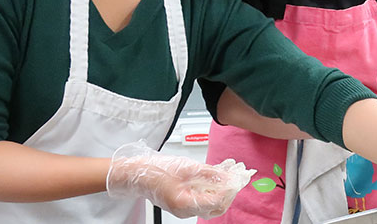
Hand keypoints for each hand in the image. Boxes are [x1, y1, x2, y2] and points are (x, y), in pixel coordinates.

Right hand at [106, 141, 255, 218]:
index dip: (231, 188)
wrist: (136, 173)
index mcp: (185, 203)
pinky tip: (220, 173)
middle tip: (240, 174)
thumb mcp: (187, 167)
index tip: (241, 177)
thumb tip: (228, 177)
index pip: (217, 201)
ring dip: (223, 186)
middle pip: (217, 205)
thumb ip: (210, 174)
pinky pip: (204, 197)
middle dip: (230, 189)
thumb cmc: (154, 170)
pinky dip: (213, 187)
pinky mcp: (184, 201)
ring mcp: (185, 207)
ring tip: (232, 170)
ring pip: (212, 201)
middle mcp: (186, 209)